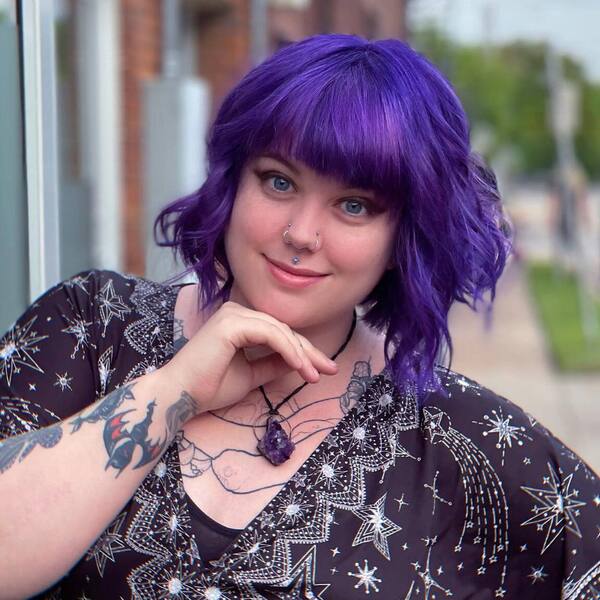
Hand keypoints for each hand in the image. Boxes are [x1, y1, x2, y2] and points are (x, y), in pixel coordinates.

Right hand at [158, 302, 338, 415]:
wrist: (180, 396)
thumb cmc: (209, 387)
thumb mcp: (251, 375)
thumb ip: (273, 365)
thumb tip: (300, 362)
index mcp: (239, 322)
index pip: (279, 333)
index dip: (304, 351)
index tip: (324, 369)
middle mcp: (236, 312)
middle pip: (284, 330)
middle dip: (309, 351)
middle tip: (329, 369)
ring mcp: (233, 314)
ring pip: (280, 331)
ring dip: (301, 353)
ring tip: (315, 374)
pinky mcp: (232, 323)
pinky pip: (270, 334)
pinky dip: (288, 350)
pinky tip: (300, 366)